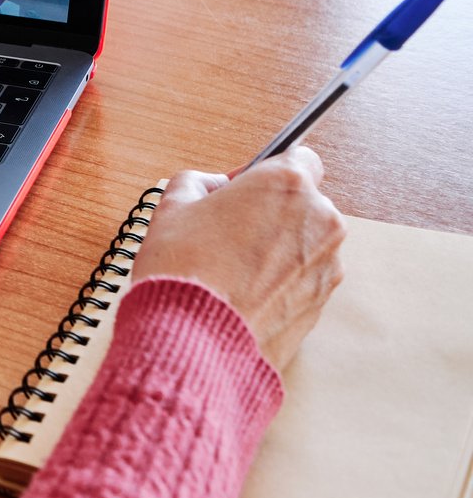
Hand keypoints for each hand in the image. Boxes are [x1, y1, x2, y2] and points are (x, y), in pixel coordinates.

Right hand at [132, 147, 346, 373]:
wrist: (196, 340)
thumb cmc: (184, 271)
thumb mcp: (171, 207)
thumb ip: (197, 184)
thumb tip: (212, 188)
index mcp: (287, 184)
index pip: (298, 156)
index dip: (265, 172)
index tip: (243, 187)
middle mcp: (320, 219)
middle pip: (301, 203)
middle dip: (269, 212)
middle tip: (225, 232)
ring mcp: (327, 263)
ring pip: (303, 242)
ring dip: (276, 249)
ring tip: (230, 269)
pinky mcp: (323, 301)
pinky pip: (303, 277)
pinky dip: (280, 281)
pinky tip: (242, 293)